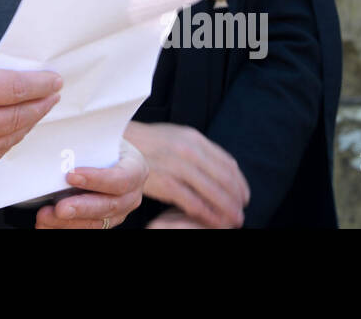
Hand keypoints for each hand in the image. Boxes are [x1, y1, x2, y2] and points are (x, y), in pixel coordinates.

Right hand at [0, 57, 61, 183]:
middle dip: (40, 104)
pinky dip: (4, 144)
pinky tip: (9, 132)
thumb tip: (13, 79)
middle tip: (51, 95)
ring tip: (34, 112)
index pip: (14, 88)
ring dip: (26, 125)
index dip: (39, 83)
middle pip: (16, 117)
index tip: (53, 79)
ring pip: (8, 141)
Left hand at [34, 138, 147, 228]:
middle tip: (59, 208)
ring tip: (45, 217)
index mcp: (135, 168)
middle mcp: (131, 194)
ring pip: (96, 222)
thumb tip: (59, 133)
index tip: (70, 175)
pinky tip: (45, 224)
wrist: (107, 153)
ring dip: (68, 222)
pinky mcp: (103, 221)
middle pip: (109, 205)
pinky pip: (85, 228)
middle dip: (82, 207)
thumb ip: (86, 140)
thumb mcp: (101, 136)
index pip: (121, 178)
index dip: (97, 179)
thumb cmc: (101, 141)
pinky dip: (64, 227)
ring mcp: (119, 212)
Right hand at [123, 121, 248, 227]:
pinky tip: (214, 222)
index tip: (244, 195)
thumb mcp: (174, 137)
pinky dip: (208, 214)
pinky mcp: (166, 182)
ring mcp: (178, 166)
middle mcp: (189, 150)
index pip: (227, 162)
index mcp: (193, 139)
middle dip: (237, 198)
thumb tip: (220, 165)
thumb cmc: (144, 144)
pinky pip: (194, 202)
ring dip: (227, 209)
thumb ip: (197, 150)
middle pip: (224, 178)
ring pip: (213, 192)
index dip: (240, 182)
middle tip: (241, 211)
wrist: (116, 145)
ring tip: (234, 220)